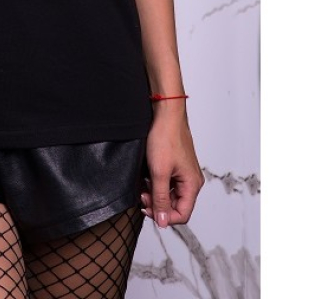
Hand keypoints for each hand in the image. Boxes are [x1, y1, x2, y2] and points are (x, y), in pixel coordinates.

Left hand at [140, 110, 202, 227]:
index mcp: (192, 185)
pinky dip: (156, 184)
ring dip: (155, 194)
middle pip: (175, 206)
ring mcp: (183, 173)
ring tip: (142, 187)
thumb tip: (162, 221)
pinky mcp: (175, 166)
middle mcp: (191, 181)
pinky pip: (167, 183)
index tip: (148, 209)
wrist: (165, 114)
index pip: (182, 214)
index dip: (164, 216)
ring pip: (170, 195)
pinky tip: (146, 179)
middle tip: (142, 197)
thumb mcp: (159, 172)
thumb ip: (161, 198)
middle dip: (157, 204)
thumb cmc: (166, 138)